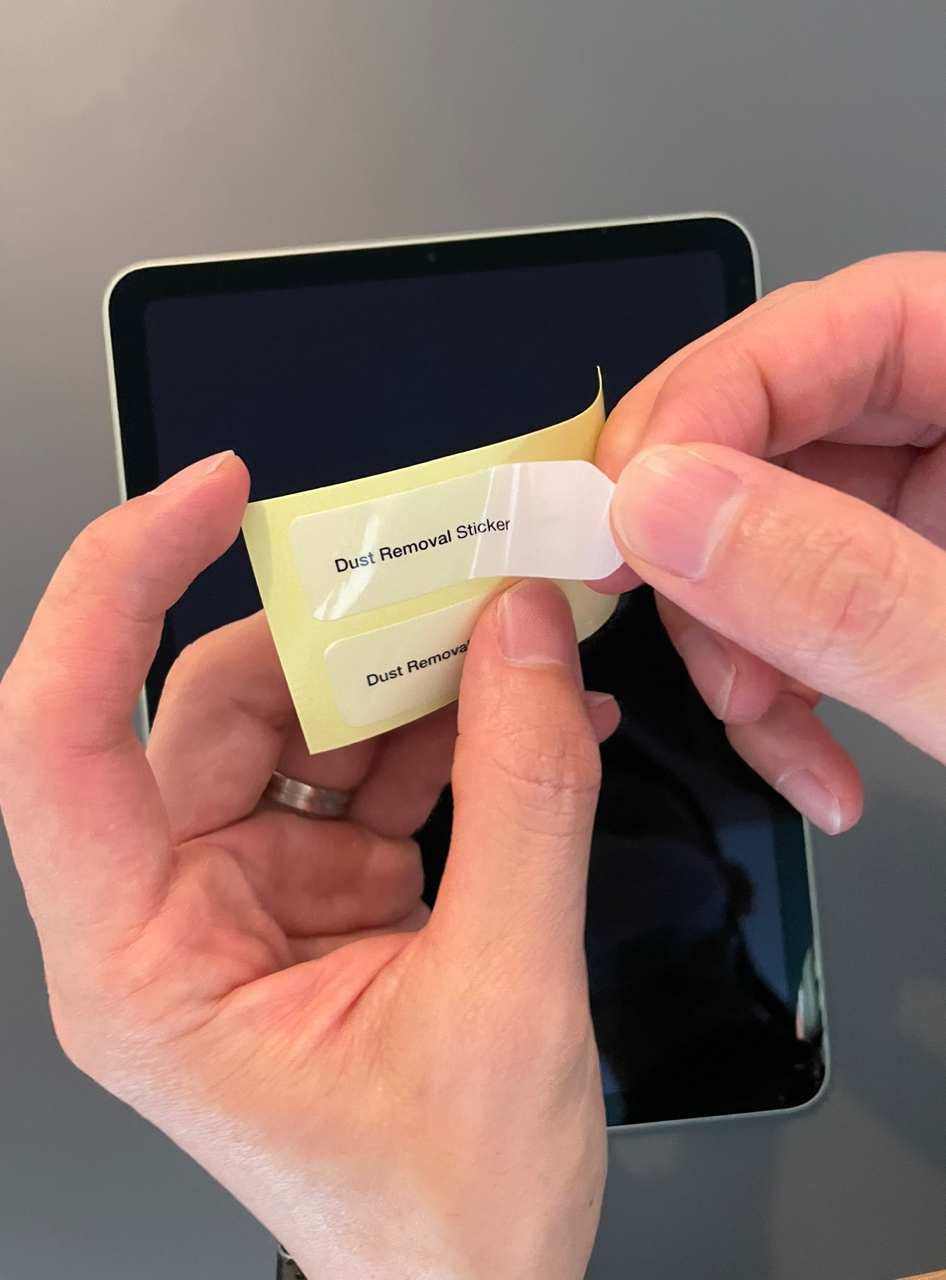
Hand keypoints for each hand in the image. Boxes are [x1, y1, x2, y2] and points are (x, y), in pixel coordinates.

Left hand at [0, 453, 619, 1279]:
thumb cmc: (438, 1223)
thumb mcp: (504, 1003)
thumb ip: (520, 801)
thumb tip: (519, 641)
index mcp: (144, 964)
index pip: (61, 734)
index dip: (112, 590)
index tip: (207, 499)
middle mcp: (178, 915)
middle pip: (219, 705)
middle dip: (337, 633)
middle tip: (452, 575)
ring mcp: (252, 896)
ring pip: (303, 722)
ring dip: (407, 677)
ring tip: (513, 646)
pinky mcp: (321, 890)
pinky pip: (370, 768)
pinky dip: (445, 731)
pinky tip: (526, 714)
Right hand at [593, 251, 945, 834]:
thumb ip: (850, 591)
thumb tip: (670, 510)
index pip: (858, 320)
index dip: (719, 394)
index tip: (633, 502)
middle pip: (794, 423)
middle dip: (711, 540)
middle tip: (658, 611)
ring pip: (775, 524)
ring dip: (735, 632)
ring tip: (761, 718)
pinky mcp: (927, 588)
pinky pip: (805, 604)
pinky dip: (778, 684)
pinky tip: (804, 753)